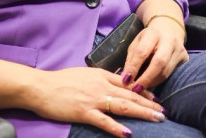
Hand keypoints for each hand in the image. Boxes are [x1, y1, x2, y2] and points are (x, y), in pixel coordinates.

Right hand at [27, 66, 165, 136]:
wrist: (40, 87)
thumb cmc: (61, 81)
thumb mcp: (85, 74)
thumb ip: (101, 78)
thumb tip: (116, 82)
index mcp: (101, 75)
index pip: (129, 83)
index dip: (145, 91)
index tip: (156, 98)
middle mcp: (101, 86)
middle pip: (131, 95)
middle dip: (150, 103)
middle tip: (165, 111)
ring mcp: (93, 99)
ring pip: (123, 106)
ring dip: (143, 112)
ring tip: (157, 118)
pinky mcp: (84, 112)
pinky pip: (104, 121)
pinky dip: (117, 127)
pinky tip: (128, 133)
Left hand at [124, 17, 188, 92]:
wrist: (169, 29)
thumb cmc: (149, 39)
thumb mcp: (137, 43)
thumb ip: (131, 59)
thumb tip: (125, 79)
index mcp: (153, 33)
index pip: (142, 51)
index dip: (134, 67)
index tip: (125, 80)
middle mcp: (169, 40)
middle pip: (159, 62)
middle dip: (146, 78)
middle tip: (136, 90)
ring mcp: (179, 49)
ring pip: (166, 71)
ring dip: (152, 82)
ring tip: (142, 89)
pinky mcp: (185, 58)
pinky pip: (172, 74)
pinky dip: (160, 81)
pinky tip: (152, 84)